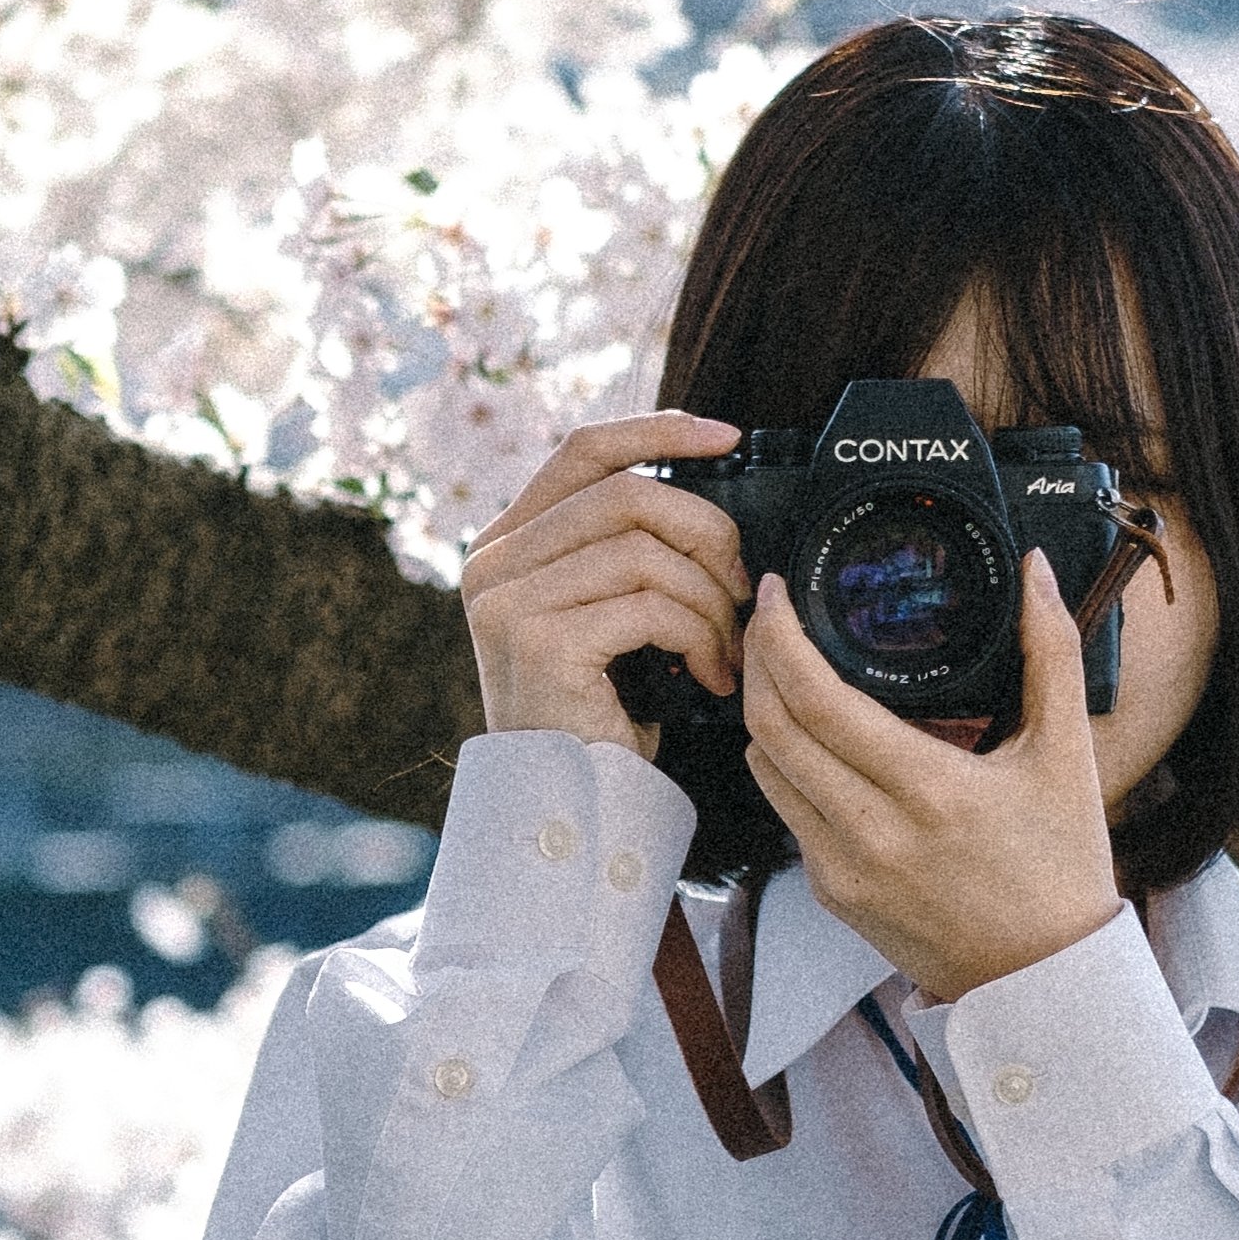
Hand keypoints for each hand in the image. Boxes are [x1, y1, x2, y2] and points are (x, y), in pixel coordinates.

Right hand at [462, 412, 751, 761]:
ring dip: (710, 600)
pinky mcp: (537, 640)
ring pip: (645, 550)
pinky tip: (709, 677)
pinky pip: (649, 606)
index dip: (660, 431)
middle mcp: (494, 563)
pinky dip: (699, 637)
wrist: (564, 808)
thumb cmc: (600, 717)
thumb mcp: (609, 617)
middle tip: (743, 589)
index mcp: (509, 544)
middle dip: (707, 534)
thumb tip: (712, 511)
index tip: (728, 438)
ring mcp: (508, 600)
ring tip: (726, 648)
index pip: (585, 450)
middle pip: (628, 493)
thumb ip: (629, 553)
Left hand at [740, 549, 1120, 1004]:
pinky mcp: (831, 895)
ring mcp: (842, 871)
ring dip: (761, 710)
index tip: (780, 592)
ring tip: (779, 664)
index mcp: (930, 793)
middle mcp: (872, 834)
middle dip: (756, 660)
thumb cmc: (1061, 868)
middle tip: (769, 614)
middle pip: (772, 729)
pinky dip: (784, 762)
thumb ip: (1052, 653)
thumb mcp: (1068, 755)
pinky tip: (807, 733)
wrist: (1045, 982)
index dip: (782, 640)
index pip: (821, 704)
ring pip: (765, 769)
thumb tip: (1037, 569)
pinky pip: (785, 811)